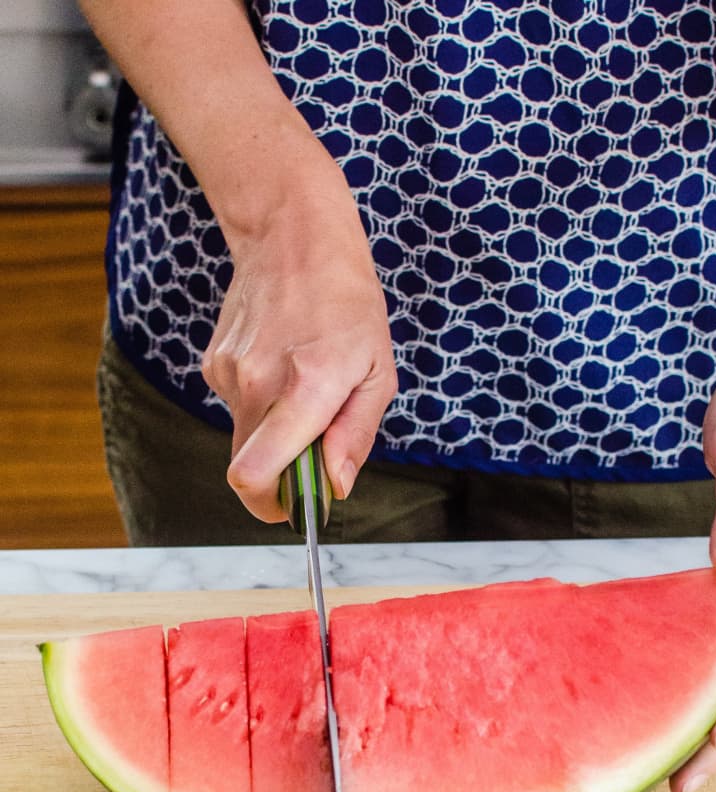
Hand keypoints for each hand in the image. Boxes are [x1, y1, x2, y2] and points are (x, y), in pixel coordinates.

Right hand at [202, 145, 396, 521]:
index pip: (256, 473)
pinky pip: (239, 408)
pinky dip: (263, 404)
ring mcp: (230, 374)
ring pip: (246, 437)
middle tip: (315, 450)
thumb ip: (356, 436)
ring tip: (305, 385)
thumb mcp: (377, 372)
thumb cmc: (347, 303)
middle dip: (280, 476)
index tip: (296, 508)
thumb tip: (334, 485)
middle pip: (247, 469)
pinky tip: (283, 365)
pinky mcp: (214, 365)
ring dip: (275, 433)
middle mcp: (258, 384)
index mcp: (306, 389)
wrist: (292, 236)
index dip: (272, 507)